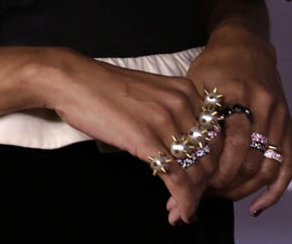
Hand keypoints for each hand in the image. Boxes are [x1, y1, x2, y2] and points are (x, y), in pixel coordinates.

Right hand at [33, 49, 220, 226]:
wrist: (74, 81)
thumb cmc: (106, 88)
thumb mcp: (152, 93)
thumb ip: (175, 114)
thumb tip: (189, 149)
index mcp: (186, 90)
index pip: (217, 136)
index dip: (214, 164)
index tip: (203, 182)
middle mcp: (182, 103)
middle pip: (211, 155)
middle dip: (205, 185)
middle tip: (192, 200)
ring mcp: (164, 120)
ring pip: (196, 170)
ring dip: (193, 197)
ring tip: (182, 210)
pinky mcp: (146, 139)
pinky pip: (176, 178)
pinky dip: (182, 200)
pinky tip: (179, 211)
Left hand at [183, 28, 291, 217]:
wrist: (246, 45)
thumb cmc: (215, 66)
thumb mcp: (197, 82)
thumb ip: (191, 116)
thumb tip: (173, 158)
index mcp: (236, 92)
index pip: (229, 142)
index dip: (212, 168)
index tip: (192, 182)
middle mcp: (262, 106)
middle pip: (249, 159)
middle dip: (225, 183)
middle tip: (204, 194)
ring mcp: (279, 117)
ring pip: (267, 168)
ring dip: (244, 190)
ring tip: (222, 197)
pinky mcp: (288, 126)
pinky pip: (286, 167)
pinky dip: (273, 192)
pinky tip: (256, 207)